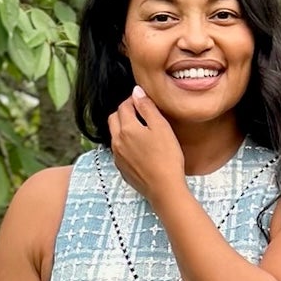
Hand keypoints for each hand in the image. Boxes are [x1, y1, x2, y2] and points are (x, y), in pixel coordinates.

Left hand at [108, 86, 185, 202]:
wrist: (165, 189)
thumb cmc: (167, 158)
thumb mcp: (161, 127)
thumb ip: (147, 107)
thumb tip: (136, 91)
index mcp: (126, 129)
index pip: (124, 106)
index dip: (133, 100)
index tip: (144, 102)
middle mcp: (117, 142)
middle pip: (114, 119)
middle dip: (124, 112)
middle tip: (140, 113)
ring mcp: (117, 157)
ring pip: (115, 135)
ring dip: (123, 128)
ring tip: (141, 131)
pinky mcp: (122, 169)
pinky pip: (119, 151)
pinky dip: (125, 144)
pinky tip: (140, 149)